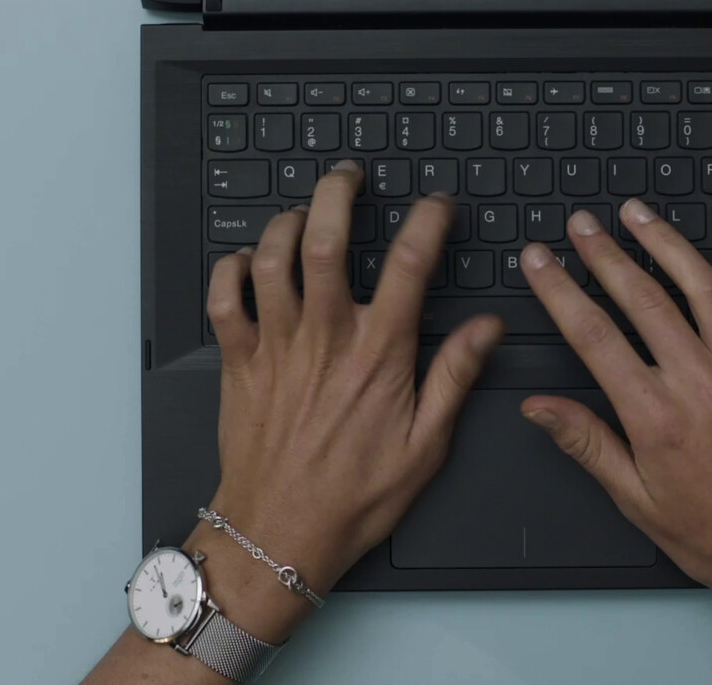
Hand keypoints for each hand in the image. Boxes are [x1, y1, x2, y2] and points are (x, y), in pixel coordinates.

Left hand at [197, 161, 503, 634]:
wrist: (278, 535)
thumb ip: (455, 376)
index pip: (411, 264)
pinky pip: (223, 297)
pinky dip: (231, 268)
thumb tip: (487, 328)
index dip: (429, 220)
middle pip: (327, 238)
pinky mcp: (239, 362)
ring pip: (273, 256)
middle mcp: (324, 338)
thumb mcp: (427, 445)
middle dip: (340, 192)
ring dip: (288, 221)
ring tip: (305, 212)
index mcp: (378, 354)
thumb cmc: (353, 497)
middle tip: (351, 176)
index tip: (438, 205)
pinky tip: (247, 262)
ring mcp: (276, 345)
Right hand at [519, 201, 711, 684]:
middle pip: (643, 299)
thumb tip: (539, 408)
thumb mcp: (635, 500)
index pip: (593, 335)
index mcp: (657, 417)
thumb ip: (587, 443)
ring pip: (704, 287)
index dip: (560, 290)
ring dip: (666, 243)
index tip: (540, 261)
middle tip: (581, 224)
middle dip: (605, 254)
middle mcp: (702, 383)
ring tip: (637, 214)